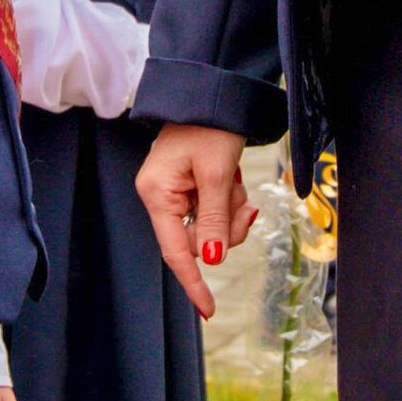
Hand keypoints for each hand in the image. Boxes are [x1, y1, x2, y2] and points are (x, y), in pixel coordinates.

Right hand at [136, 125, 255, 317]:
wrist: (213, 90)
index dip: (193, 282)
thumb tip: (212, 259)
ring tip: (233, 179)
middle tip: (244, 205)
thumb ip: (214, 219)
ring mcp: (174, 192)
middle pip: (198, 240)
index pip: (176, 251)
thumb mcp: (216, 174)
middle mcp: (160, 196)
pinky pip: (211, 208)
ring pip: (209, 226)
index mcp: (157, 194)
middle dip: (225, 227)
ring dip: (229, 209)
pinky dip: (227, 199)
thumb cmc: (210, 125)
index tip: (208, 310)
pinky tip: (230, 176)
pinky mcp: (188, 186)